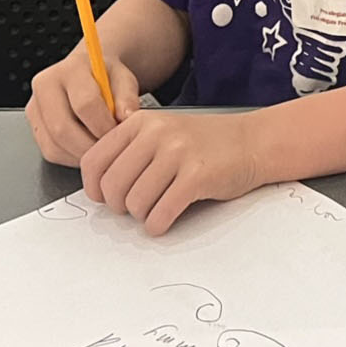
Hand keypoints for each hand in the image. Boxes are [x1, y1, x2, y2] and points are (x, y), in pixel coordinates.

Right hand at [25, 43, 140, 165]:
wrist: (90, 75)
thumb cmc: (106, 78)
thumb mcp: (124, 79)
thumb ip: (127, 97)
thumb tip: (127, 117)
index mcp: (71, 69)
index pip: (85, 104)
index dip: (104, 125)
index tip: (118, 133)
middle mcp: (45, 86)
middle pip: (62, 129)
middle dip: (90, 146)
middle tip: (109, 147)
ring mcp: (35, 107)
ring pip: (54, 145)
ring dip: (81, 154)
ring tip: (100, 147)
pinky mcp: (34, 126)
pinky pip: (50, 152)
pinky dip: (71, 157)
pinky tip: (87, 147)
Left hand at [80, 110, 261, 236]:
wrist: (252, 142)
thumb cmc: (205, 143)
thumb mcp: (162, 133)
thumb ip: (130, 151)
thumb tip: (99, 189)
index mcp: (141, 122)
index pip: (94, 160)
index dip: (93, 188)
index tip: (104, 198)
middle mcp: (156, 133)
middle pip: (112, 185)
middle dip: (119, 206)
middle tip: (134, 207)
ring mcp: (178, 153)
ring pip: (135, 202)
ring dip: (141, 216)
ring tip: (155, 210)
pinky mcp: (197, 176)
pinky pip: (161, 213)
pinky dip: (158, 224)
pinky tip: (165, 220)